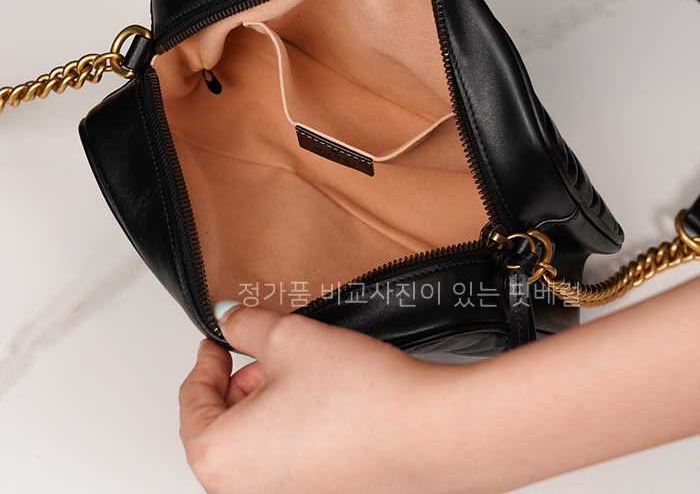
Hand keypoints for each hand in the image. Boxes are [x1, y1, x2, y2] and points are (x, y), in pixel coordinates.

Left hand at [179, 305, 449, 493]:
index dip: (206, 360)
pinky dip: (289, 424)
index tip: (219, 341)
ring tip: (299, 369)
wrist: (427, 433)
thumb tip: (231, 318)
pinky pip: (283, 457)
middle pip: (221, 425)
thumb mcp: (288, 338)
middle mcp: (245, 490)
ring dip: (265, 400)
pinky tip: (320, 397)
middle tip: (262, 352)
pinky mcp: (315, 493)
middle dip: (239, 380)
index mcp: (221, 457)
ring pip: (254, 441)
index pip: (192, 401)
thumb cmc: (361, 400)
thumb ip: (247, 325)